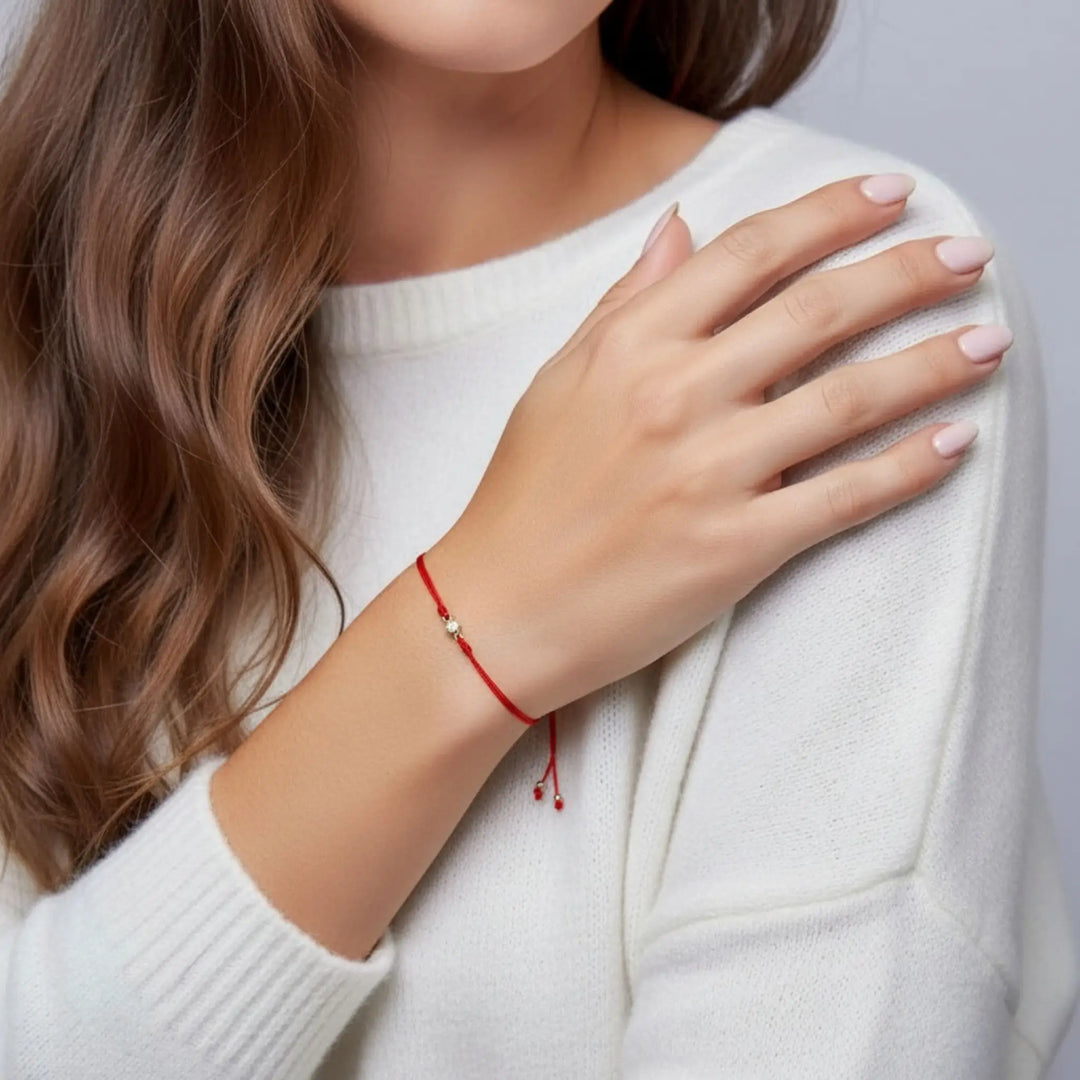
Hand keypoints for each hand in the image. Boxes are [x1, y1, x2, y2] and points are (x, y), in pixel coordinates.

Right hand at [425, 175, 1007, 717]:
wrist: (499, 608)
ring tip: (987, 343)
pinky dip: (907, 467)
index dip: (831, 214)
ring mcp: (710, 474)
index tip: (888, 196)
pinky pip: (843, 497)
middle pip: (818, 312)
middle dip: (907, 272)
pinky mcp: (736, 548)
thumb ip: (625, 300)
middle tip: (966, 255)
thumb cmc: (524, 496)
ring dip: (931, 364)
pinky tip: (953, 441)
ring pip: (848, 400)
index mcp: (632, 346)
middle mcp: (677, 397)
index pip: (751, 253)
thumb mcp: (559, 379)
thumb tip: (681, 226)